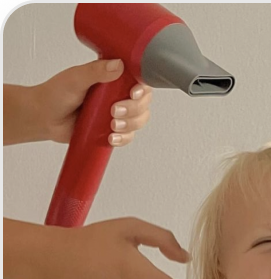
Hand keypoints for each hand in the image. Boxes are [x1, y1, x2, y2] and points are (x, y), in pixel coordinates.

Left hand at [33, 58, 151, 146]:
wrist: (44, 117)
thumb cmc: (56, 94)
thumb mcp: (75, 78)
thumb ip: (96, 71)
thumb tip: (118, 65)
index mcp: (113, 78)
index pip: (139, 82)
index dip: (142, 90)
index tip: (133, 94)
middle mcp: (118, 95)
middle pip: (143, 104)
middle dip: (134, 110)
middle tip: (114, 111)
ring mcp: (117, 114)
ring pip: (139, 121)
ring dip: (130, 125)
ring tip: (111, 125)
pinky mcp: (112, 130)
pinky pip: (128, 137)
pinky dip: (123, 138)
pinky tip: (111, 137)